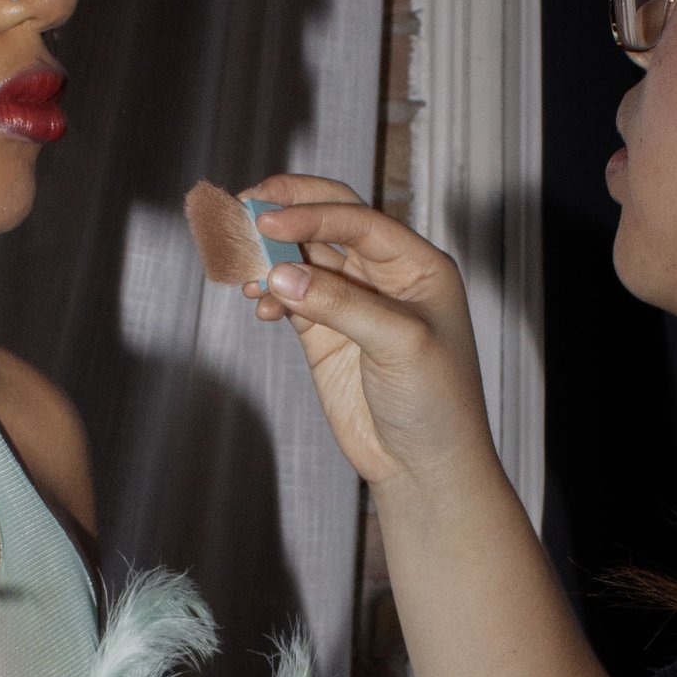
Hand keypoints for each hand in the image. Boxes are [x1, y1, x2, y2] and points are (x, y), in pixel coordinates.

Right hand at [237, 176, 499, 499]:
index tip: (268, 220)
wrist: (425, 467)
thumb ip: (340, 305)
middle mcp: (384, 275)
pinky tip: (258, 307)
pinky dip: (268, 296)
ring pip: (302, 260)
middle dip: (286, 211)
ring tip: (240, 266)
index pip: (358, 219)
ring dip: (269, 257)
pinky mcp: (324, 334)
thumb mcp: (399, 344)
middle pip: (328, 222)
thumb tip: (279, 274)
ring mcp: (350, 303)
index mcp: (416, 264)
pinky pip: (288, 299)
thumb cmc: (437, 402)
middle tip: (242, 208)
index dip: (312, 213)